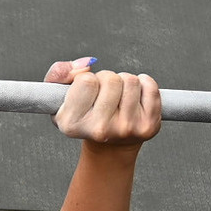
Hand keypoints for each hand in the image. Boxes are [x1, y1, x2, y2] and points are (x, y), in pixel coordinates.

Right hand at [45, 60, 160, 147]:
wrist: (109, 146)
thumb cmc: (83, 116)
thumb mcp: (59, 95)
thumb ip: (59, 72)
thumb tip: (86, 64)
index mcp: (71, 124)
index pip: (86, 80)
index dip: (87, 80)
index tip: (86, 93)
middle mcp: (99, 130)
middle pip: (110, 79)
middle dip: (107, 79)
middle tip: (104, 95)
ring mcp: (126, 129)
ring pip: (130, 80)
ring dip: (124, 82)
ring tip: (118, 97)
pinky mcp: (147, 127)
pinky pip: (150, 87)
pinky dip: (144, 83)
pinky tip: (134, 96)